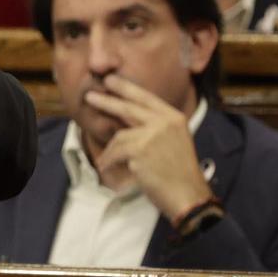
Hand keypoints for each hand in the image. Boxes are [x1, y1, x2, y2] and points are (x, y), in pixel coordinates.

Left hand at [81, 76, 213, 220]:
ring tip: (107, 163)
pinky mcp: (140, 150)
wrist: (187, 195)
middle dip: (106, 102)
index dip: (126, 88)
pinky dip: (109, 162)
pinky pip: (115, 153)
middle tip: (90, 96)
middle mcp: (165, 122)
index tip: (110, 81)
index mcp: (174, 117)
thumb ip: (155, 127)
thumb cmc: (179, 174)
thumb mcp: (173, 141)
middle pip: (128, 108)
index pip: (146, 98)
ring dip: (111, 152)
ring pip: (119, 137)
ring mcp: (152, 134)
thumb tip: (126, 118)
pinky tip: (108, 169)